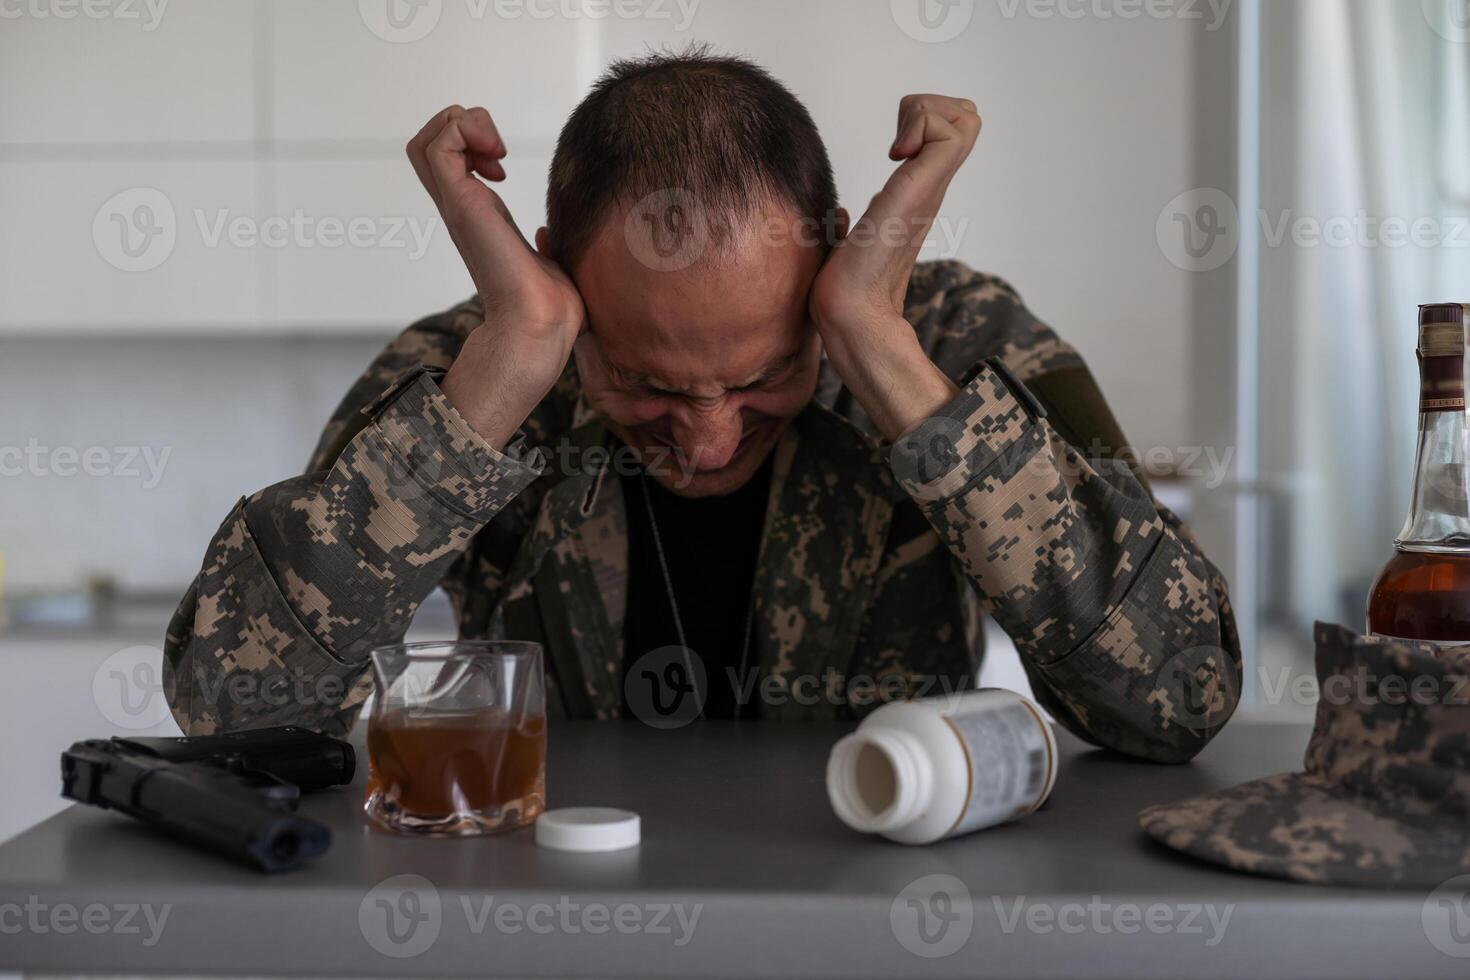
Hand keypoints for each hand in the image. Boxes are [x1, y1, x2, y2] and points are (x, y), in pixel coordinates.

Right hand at [407, 105, 584, 445]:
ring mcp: (457, 205)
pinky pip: (440, 144)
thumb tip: (547, 235)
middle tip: (496, 154)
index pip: (447, 160)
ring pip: (426, 138)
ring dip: (463, 126)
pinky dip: (466, 132)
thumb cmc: (548, 306)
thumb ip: (544, 244)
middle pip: (427, 142)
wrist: (540, 326)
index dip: (473, 142)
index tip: (502, 167)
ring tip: (494, 152)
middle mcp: (460, 207)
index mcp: (477, 215)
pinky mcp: (461, 205)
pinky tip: (497, 160)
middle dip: (463, 126)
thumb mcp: (549, 260)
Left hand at [809, 94, 980, 439]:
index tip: (892, 152)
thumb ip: (853, 222)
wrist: (851, 310)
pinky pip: (947, 130)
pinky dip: (919, 123)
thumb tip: (842, 215)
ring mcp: (933, 188)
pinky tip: (895, 155)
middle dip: (929, 109)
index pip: (949, 132)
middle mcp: (933, 188)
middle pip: (966, 118)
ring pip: (964, 116)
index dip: (920, 122)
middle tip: (898, 144)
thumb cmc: (845, 285)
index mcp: (919, 195)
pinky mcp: (924, 189)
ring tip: (897, 151)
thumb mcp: (850, 238)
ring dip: (923, 113)